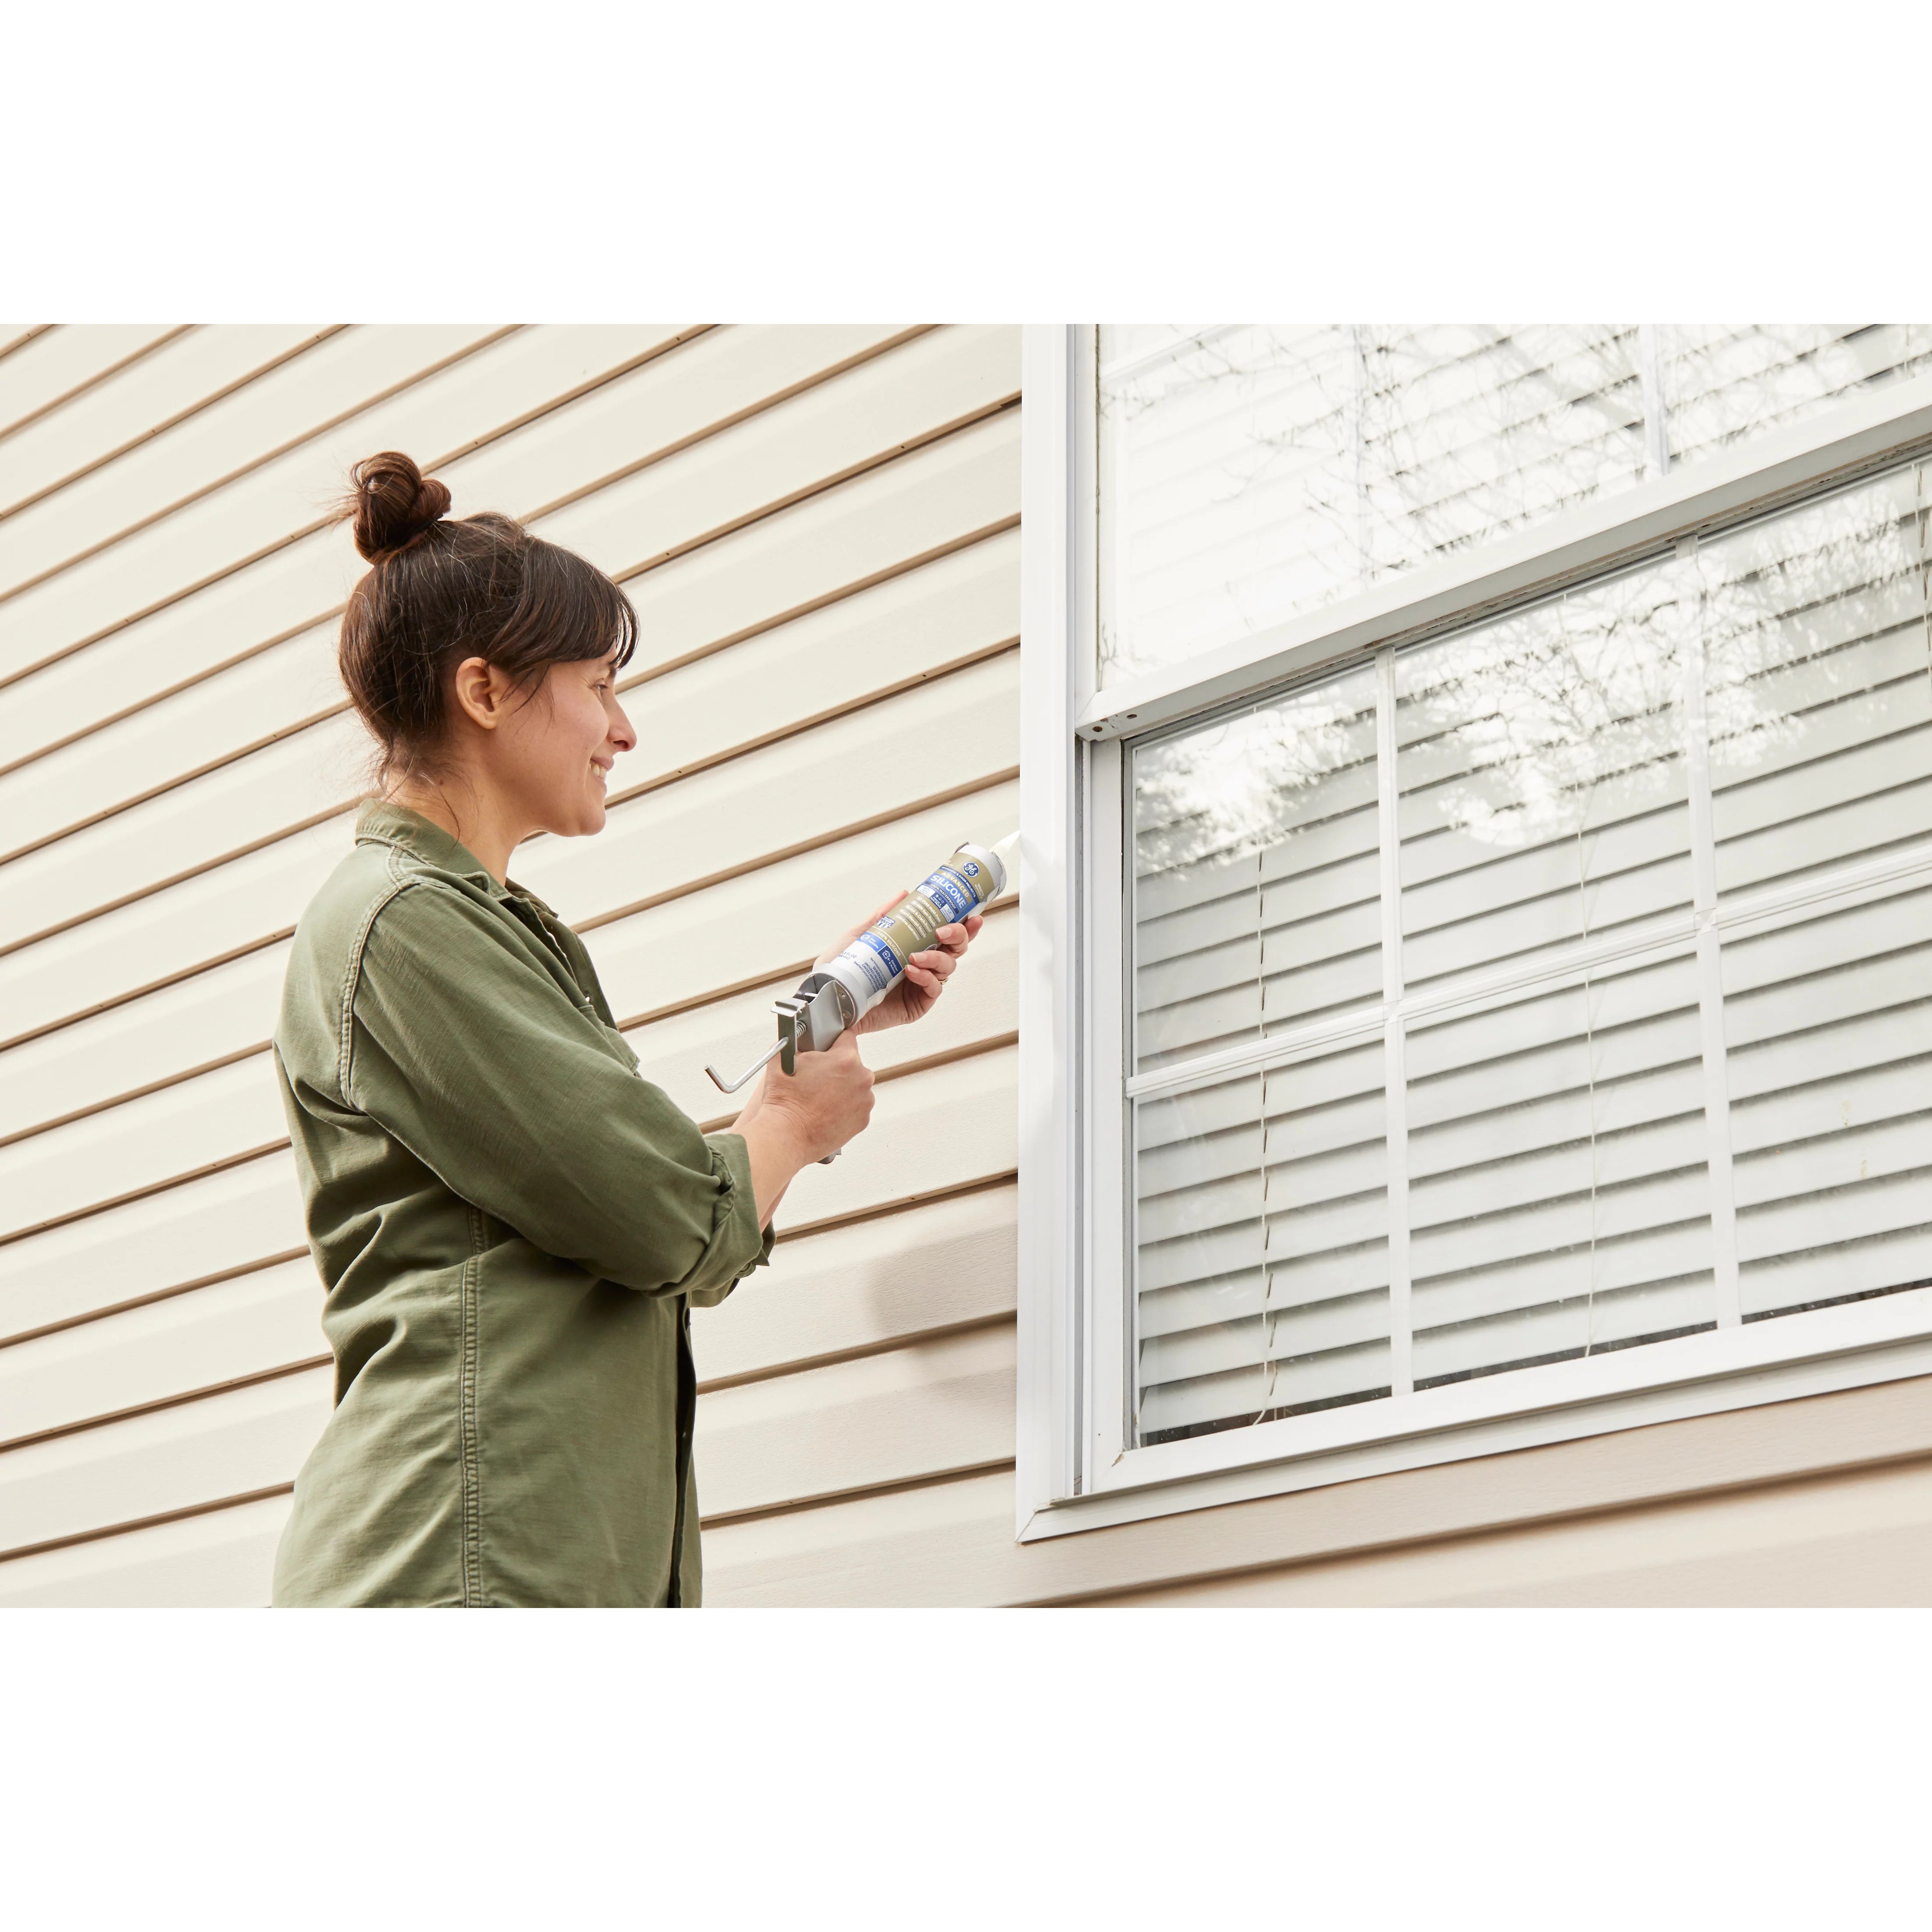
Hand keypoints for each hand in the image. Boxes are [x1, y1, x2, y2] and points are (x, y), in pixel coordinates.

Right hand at [745, 1028, 874, 1165]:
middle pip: (852, 1064)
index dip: (832, 1043)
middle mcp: (862, 1079)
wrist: (785, 1136)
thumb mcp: (784, 1058)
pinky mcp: (862, 1121)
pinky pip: (856, 1107)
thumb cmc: (784, 1100)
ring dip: (841, 1089)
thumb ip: (796, 1041)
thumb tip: (797, 1035)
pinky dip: (844, 1108)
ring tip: (819, 1098)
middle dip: (836, 1068)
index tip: (824, 1050)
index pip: (846, 1038)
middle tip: (816, 1078)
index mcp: (847, 1059)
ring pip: (855, 1086)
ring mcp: (864, 1102)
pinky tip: (825, 1111)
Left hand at [820, 896, 983, 1033]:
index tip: (972, 916)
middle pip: (955, 949)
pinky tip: (911, 972)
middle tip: (942, 931)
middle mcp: (923, 965)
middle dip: (957, 936)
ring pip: (948, 967)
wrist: (830, 999)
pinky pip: (934, 989)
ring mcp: (921, 985)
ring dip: (936, 958)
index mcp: (914, 947)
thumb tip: (904, 893)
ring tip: (915, 957)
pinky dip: (926, 977)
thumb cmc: (842, 970)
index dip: (963, 926)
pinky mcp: (917, 1005)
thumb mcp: (860, 935)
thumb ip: (882, 916)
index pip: (946, 935)